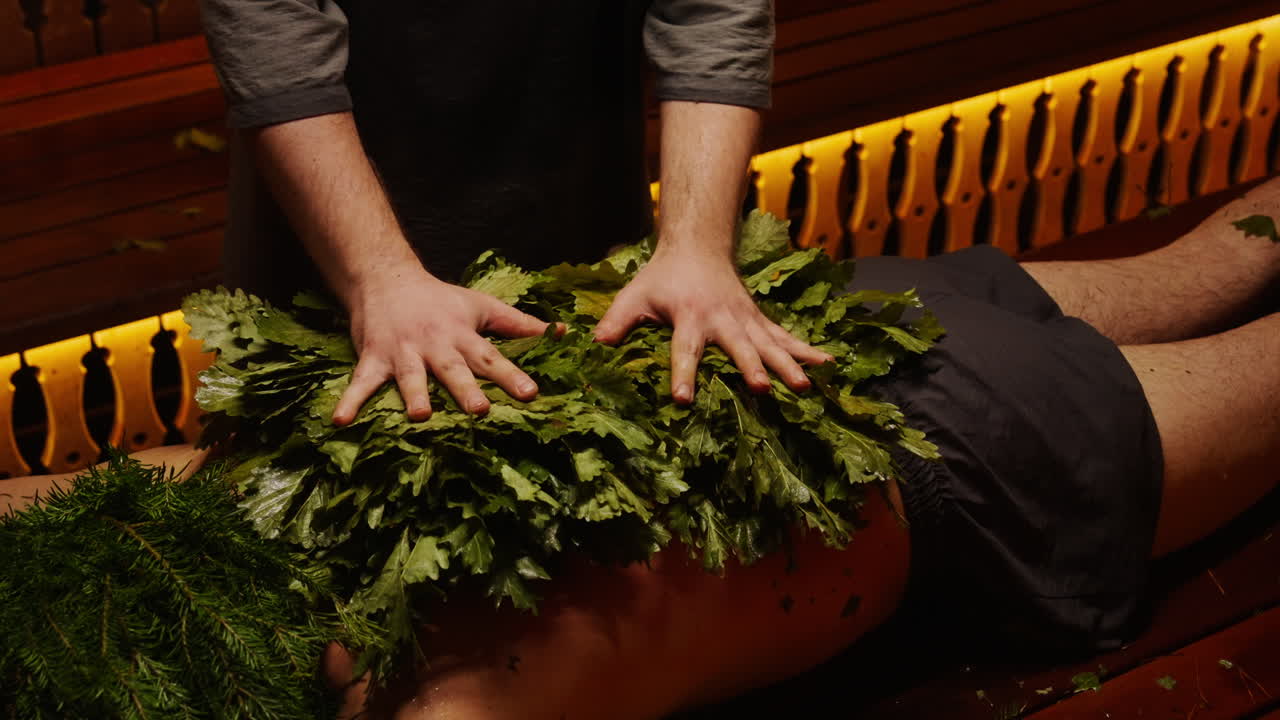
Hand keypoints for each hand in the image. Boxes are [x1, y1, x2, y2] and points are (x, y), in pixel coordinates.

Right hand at [333, 270, 548, 424]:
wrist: (386, 279)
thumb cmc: (439, 300)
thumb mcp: (481, 307)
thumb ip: (519, 324)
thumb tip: (562, 332)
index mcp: (463, 336)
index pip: (491, 358)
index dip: (511, 375)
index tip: (531, 393)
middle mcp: (435, 345)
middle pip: (453, 370)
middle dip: (465, 390)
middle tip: (480, 410)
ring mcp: (402, 352)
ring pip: (410, 377)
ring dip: (414, 396)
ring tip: (420, 417)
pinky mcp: (373, 358)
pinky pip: (361, 383)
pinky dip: (350, 401)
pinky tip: (340, 421)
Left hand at [594, 247, 831, 403]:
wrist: (698, 245)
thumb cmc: (662, 277)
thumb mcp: (635, 294)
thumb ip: (617, 319)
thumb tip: (595, 343)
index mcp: (690, 316)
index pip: (684, 350)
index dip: (682, 374)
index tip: (682, 399)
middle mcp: (722, 319)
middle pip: (739, 347)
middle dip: (752, 368)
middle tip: (764, 389)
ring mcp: (745, 319)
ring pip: (770, 344)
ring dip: (789, 363)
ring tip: (807, 385)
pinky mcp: (758, 320)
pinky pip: (785, 337)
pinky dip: (807, 349)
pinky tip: (829, 365)